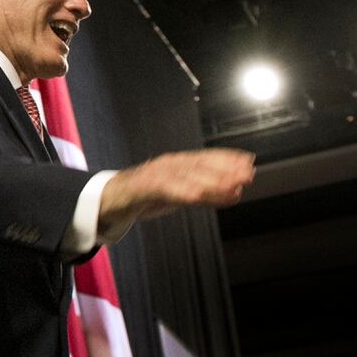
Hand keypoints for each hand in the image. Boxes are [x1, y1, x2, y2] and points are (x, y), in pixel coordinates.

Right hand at [98, 149, 254, 234]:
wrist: (108, 199)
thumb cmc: (145, 196)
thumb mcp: (178, 194)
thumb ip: (203, 193)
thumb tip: (234, 193)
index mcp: (176, 163)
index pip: (205, 158)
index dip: (227, 157)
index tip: (248, 160)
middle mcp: (168, 164)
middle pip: (200, 165)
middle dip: (225, 168)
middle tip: (247, 173)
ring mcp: (156, 174)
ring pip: (187, 176)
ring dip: (211, 181)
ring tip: (232, 187)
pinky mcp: (143, 187)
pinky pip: (166, 189)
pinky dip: (183, 192)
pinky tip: (198, 197)